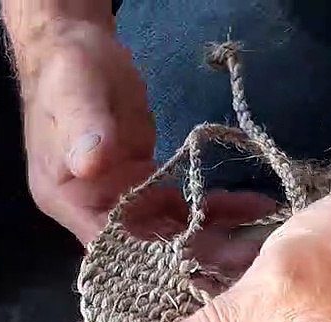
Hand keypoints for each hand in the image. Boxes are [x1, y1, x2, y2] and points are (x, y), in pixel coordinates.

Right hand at [17, 21, 276, 246]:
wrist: (79, 49)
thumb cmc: (67, 73)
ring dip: (217, 238)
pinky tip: (255, 208)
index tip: (196, 263)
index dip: (151, 258)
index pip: (110, 243)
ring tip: (263, 240)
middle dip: (197, 255)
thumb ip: (85, 128)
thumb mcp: (75, 94)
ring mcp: (127, 201)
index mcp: (69, 200)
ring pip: (174, 234)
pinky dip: (220, 210)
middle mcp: (97, 211)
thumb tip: (92, 161)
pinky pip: (187, 208)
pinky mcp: (152, 187)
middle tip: (247, 258)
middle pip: (149, 247)